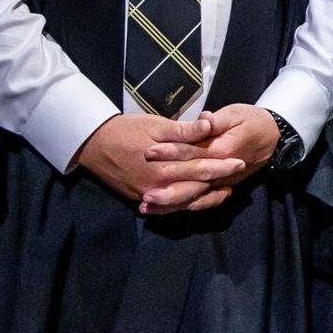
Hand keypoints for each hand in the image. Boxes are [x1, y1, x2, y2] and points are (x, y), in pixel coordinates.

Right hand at [76, 113, 242, 214]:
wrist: (93, 144)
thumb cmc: (126, 130)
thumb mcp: (155, 125)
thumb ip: (183, 130)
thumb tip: (209, 126)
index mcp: (165, 165)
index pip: (200, 165)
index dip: (221, 163)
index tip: (239, 160)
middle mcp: (159, 185)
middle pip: (195, 185)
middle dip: (218, 180)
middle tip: (238, 175)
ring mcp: (150, 195)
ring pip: (184, 201)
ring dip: (206, 197)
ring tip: (224, 192)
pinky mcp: (142, 198)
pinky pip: (168, 207)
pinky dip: (184, 204)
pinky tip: (197, 200)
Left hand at [140, 103, 281, 210]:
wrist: (273, 137)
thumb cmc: (251, 122)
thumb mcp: (235, 114)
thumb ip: (217, 120)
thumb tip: (204, 120)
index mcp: (223, 152)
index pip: (193, 153)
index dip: (171, 152)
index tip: (149, 152)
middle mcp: (222, 173)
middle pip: (193, 183)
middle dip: (168, 190)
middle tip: (145, 194)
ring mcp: (221, 183)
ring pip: (195, 197)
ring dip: (171, 204)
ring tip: (147, 208)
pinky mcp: (220, 187)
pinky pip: (201, 201)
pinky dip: (183, 207)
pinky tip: (164, 211)